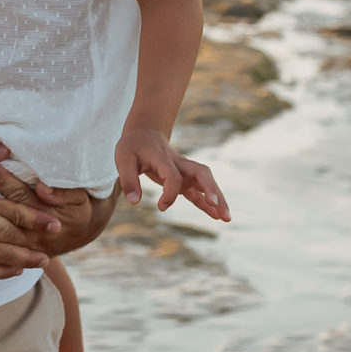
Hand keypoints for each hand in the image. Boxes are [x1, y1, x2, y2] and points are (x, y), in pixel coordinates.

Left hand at [0, 165, 112, 249]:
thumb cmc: (72, 205)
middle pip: (5, 229)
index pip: (22, 198)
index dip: (5, 182)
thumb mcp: (76, 196)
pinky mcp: (8, 261)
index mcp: (47, 219)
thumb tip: (43, 188)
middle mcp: (33, 238)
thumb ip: (63, 191)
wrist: (73, 231)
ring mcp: (20, 252)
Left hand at [115, 127, 229, 220]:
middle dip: (212, 190)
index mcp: (164, 159)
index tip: (161, 207)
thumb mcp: (123, 160)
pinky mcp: (183, 179)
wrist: (144, 133)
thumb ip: (128, 181)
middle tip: (220, 208)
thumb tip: (134, 202)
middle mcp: (179, 164)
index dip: (170, 193)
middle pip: (202, 174)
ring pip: (205, 183)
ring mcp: (184, 171)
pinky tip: (216, 216)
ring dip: (217, 199)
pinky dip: (207, 203)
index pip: (174, 177)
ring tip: (226, 218)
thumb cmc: (133, 146)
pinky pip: (197, 191)